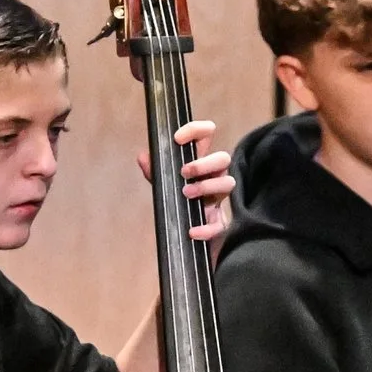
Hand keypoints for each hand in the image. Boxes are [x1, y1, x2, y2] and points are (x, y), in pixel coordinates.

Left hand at [138, 118, 233, 244]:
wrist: (186, 240)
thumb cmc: (179, 205)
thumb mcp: (164, 186)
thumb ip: (154, 171)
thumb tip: (143, 156)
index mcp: (200, 164)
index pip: (205, 137)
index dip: (195, 131)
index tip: (178, 138)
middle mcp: (214, 177)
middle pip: (223, 158)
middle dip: (203, 163)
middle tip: (184, 172)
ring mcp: (219, 199)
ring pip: (228, 183)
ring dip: (207, 186)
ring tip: (186, 193)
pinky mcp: (221, 223)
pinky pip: (222, 223)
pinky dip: (207, 228)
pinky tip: (192, 231)